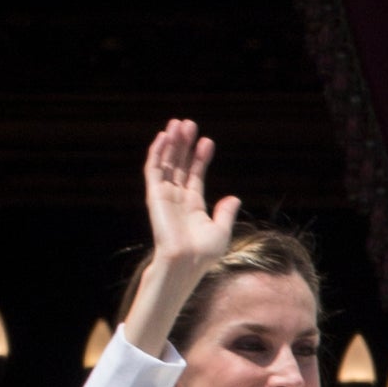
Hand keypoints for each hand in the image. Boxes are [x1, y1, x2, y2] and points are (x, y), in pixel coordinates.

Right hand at [144, 119, 238, 272]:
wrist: (185, 263)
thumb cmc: (203, 254)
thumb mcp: (221, 231)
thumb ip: (226, 213)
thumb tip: (234, 198)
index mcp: (193, 206)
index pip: (195, 175)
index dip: (201, 157)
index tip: (207, 141)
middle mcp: (177, 199)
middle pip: (180, 165)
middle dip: (184, 144)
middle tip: (190, 124)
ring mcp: (165, 196)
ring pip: (167, 163)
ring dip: (171, 144)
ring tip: (177, 123)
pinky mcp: (155, 196)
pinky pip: (153, 170)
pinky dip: (156, 153)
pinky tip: (163, 137)